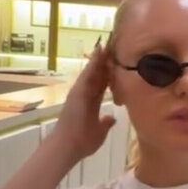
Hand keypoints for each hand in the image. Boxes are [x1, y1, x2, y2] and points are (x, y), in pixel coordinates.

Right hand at [54, 44, 115, 160]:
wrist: (68, 147)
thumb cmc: (82, 142)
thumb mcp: (99, 130)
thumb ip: (105, 122)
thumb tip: (111, 118)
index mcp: (91, 101)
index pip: (104, 83)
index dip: (111, 73)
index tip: (119, 61)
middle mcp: (85, 93)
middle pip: (98, 73)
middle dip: (106, 60)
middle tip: (114, 44)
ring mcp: (80, 91)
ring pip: (93, 70)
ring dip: (100, 56)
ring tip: (108, 41)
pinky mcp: (78, 91)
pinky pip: (88, 73)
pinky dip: (94, 62)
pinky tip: (100, 50)